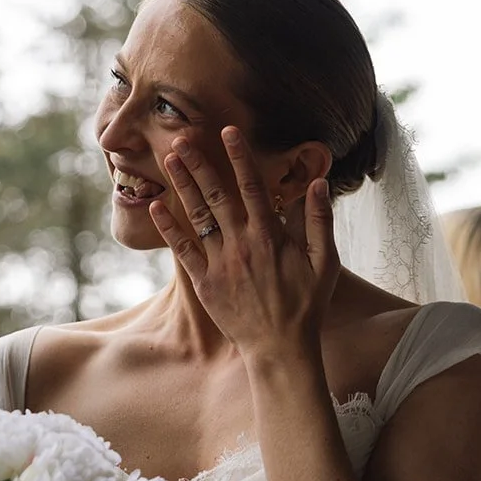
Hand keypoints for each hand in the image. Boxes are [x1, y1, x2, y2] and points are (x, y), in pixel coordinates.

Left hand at [149, 127, 340, 358]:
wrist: (281, 348)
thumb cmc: (306, 304)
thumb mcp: (324, 262)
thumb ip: (318, 220)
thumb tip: (319, 182)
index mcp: (269, 236)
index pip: (251, 186)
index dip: (239, 156)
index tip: (228, 131)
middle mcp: (241, 244)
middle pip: (216, 195)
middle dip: (199, 163)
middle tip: (181, 137)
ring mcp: (220, 263)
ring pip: (197, 216)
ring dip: (182, 186)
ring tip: (168, 160)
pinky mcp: (204, 282)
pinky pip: (183, 250)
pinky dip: (169, 228)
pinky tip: (155, 205)